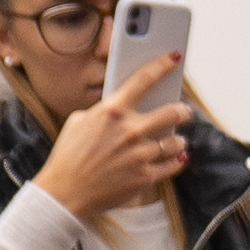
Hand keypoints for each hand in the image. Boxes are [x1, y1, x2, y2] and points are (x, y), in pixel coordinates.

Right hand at [32, 54, 190, 218]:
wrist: (65, 190)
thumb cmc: (69, 155)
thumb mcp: (79, 122)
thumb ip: (104, 111)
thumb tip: (122, 106)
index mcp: (111, 112)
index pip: (143, 81)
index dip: (162, 66)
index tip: (174, 58)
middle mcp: (130, 131)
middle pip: (172, 113)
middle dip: (182, 111)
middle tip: (184, 111)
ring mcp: (140, 155)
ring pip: (176, 142)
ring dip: (178, 140)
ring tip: (176, 140)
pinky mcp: (146, 176)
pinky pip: (174, 164)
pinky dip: (177, 160)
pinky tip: (176, 157)